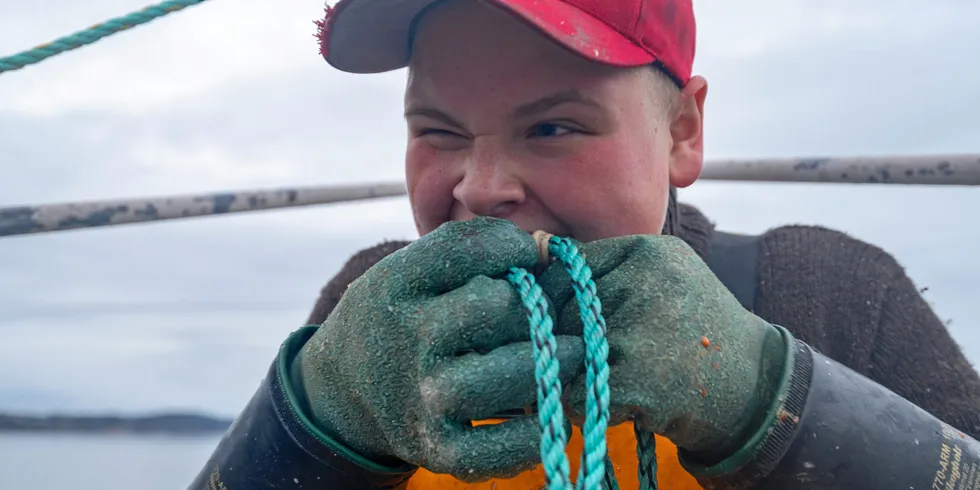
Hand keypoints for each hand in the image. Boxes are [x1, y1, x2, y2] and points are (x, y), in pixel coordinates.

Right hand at [293, 217, 585, 480]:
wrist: (343, 391)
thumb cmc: (400, 319)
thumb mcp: (408, 271)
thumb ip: (466, 250)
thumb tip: (543, 247)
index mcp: (396, 284)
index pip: (467, 248)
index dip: (513, 246)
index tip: (531, 255)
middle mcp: (407, 338)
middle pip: (496, 306)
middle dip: (534, 303)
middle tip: (550, 310)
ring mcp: (423, 396)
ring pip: (507, 373)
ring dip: (550, 362)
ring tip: (573, 354)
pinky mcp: (437, 447)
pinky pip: (498, 446)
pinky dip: (534, 434)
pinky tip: (550, 414)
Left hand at [537, 234, 788, 458]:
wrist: (755, 384)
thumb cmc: (698, 327)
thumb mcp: (667, 274)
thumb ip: (610, 267)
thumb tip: (536, 260)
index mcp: (648, 252)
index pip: (571, 266)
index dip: (560, 294)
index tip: (567, 315)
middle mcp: (643, 286)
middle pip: (562, 310)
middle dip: (567, 337)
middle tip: (596, 354)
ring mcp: (638, 334)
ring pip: (565, 352)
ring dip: (575, 372)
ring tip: (612, 376)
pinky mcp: (635, 382)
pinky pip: (575, 392)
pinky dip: (584, 404)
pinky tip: (618, 400)